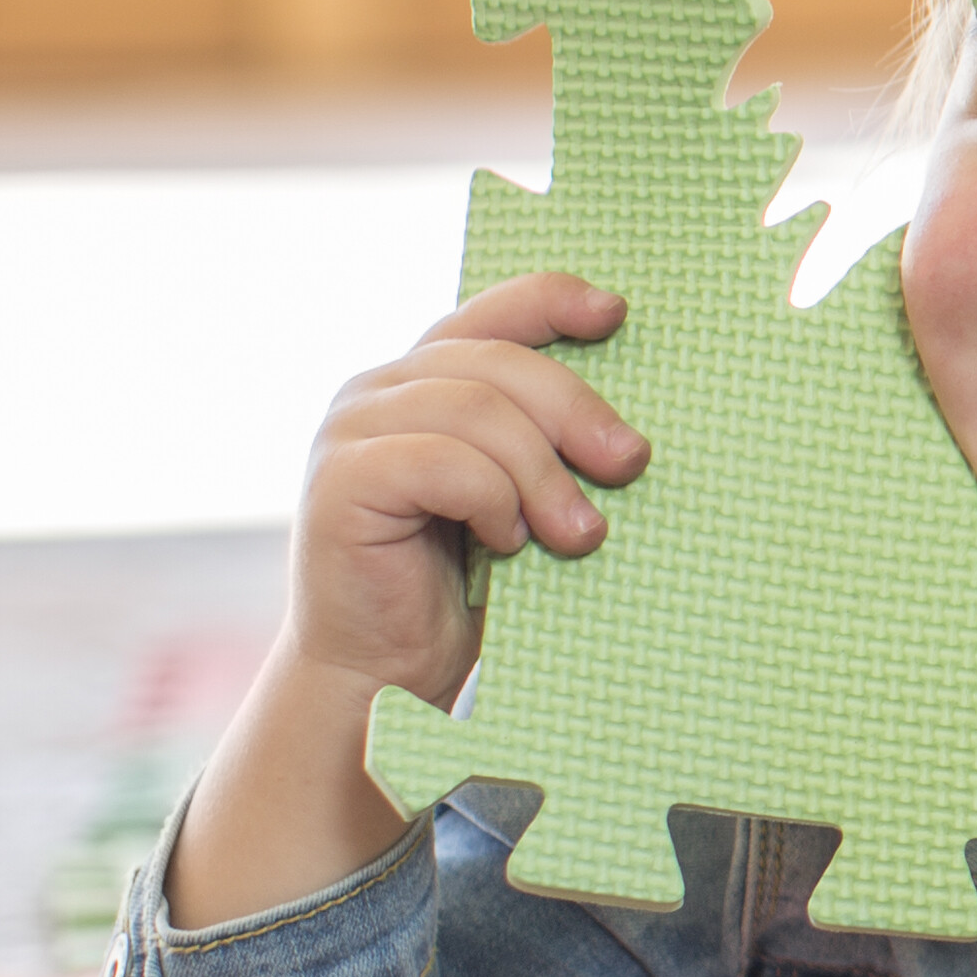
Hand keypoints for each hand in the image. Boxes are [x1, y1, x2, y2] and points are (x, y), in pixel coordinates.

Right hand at [179, 274, 638, 926]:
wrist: (390, 676)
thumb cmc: (469, 587)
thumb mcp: (522, 497)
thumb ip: (545, 441)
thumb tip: (637, 421)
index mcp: (424, 379)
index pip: (491, 313)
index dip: (553, 300)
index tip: (619, 314)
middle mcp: (379, 390)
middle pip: (498, 363)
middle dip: (576, 410)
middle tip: (630, 466)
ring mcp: (349, 431)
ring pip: (475, 411)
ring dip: (542, 473)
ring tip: (578, 534)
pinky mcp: (339, 483)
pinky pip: (442, 463)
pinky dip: (492, 500)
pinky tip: (507, 543)